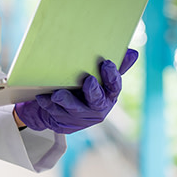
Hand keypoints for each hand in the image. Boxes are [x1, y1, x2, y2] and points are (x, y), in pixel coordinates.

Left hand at [15, 48, 138, 134]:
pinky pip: (56, 114)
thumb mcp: (102, 79)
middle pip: (97, 101)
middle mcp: (98, 109)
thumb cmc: (87, 89)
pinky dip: (48, 105)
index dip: (111, 76)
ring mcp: (81, 118)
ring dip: (66, 101)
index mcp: (109, 95)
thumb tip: (133, 53)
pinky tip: (42, 97)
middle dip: (93, 91)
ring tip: (57, 94)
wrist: (65, 110)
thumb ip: (117, 67)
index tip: (106, 63)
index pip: (114, 87)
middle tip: (88, 80)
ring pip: (75, 110)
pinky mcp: (65, 123)